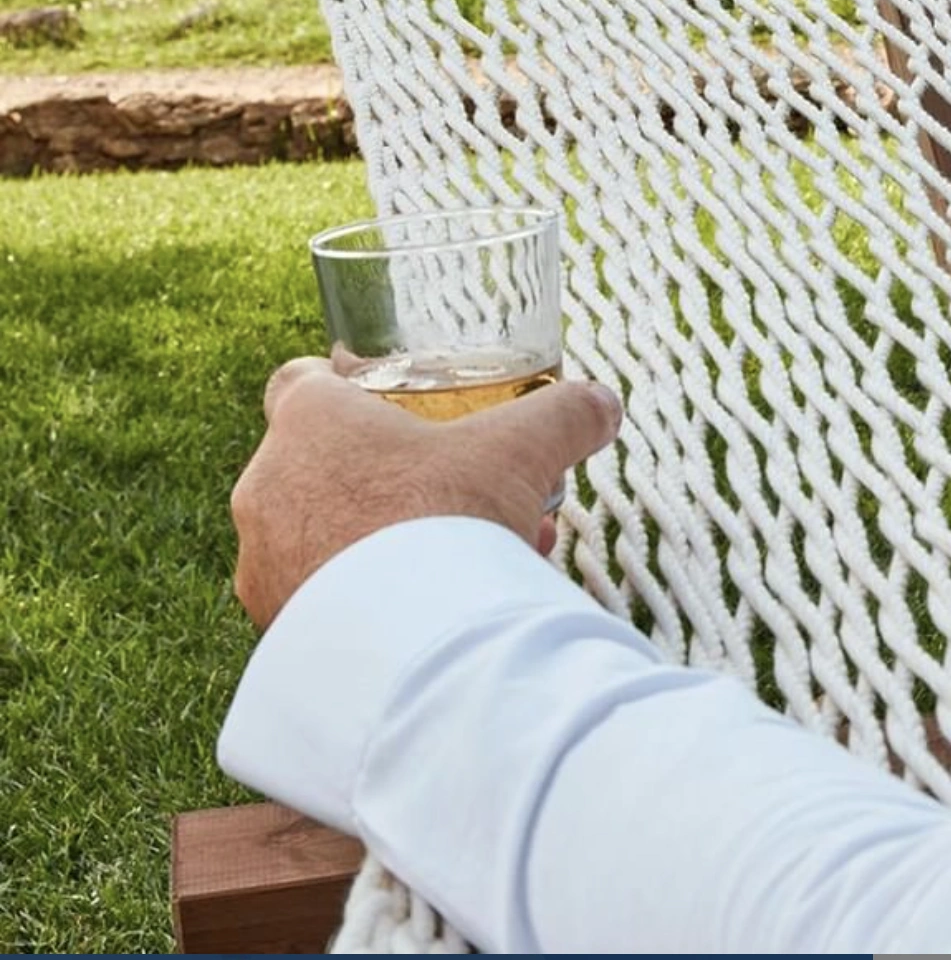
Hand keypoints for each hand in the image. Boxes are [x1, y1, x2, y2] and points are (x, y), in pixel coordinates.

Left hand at [231, 354, 622, 629]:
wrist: (408, 650)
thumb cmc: (447, 521)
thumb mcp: (522, 449)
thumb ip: (565, 414)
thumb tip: (604, 405)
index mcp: (309, 424)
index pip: (297, 381)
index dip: (337, 384)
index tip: (379, 399)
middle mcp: (268, 488)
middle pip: (324, 462)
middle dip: (389, 473)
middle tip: (453, 487)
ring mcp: (264, 565)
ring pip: (328, 535)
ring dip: (386, 536)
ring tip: (467, 555)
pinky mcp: (276, 629)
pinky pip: (327, 599)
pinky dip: (373, 595)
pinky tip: (440, 608)